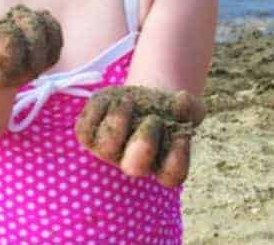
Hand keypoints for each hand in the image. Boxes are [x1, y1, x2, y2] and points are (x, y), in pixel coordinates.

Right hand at [0, 4, 61, 87]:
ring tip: (16, 13)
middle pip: (9, 66)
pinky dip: (48, 26)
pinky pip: (54, 45)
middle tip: (4, 22)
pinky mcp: (45, 59)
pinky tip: (34, 15)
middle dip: (9, 39)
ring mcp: (24, 71)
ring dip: (30, 28)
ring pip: (36, 56)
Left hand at [75, 86, 205, 187]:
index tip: (183, 136)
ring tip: (128, 100)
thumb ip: (189, 106)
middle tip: (154, 118)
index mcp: (161, 161)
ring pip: (106, 148)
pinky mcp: (88, 135)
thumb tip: (181, 101)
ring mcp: (109, 150)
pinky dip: (97, 110)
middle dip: (145, 141)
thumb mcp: (184, 106)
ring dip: (118, 122)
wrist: (142, 100)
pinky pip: (84, 129)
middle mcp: (133, 162)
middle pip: (135, 166)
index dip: (177, 158)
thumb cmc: (166, 108)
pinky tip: (110, 98)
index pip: (171, 175)